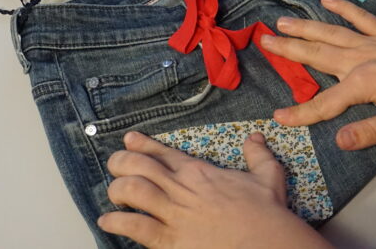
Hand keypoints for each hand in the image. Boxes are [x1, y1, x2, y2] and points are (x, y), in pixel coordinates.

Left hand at [100, 131, 329, 248]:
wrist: (267, 242)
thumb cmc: (266, 213)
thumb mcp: (267, 176)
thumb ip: (258, 154)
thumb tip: (256, 138)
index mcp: (199, 173)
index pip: (164, 152)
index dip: (142, 144)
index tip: (129, 140)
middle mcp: (182, 189)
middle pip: (139, 166)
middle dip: (121, 162)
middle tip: (115, 165)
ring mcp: (174, 214)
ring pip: (133, 190)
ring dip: (117, 189)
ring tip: (114, 193)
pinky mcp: (170, 240)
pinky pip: (135, 226)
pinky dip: (117, 222)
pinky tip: (108, 221)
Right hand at [260, 0, 375, 149]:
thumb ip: (368, 131)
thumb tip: (339, 140)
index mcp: (360, 83)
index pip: (324, 103)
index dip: (301, 113)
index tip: (278, 118)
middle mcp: (358, 58)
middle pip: (316, 54)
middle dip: (288, 50)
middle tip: (263, 41)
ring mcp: (369, 42)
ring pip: (329, 33)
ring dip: (304, 27)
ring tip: (281, 22)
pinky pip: (358, 17)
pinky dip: (342, 7)